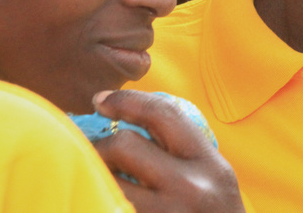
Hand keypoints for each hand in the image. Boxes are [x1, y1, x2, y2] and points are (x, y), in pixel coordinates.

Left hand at [93, 90, 244, 212]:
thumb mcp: (214, 176)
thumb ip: (184, 149)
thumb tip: (128, 117)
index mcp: (208, 163)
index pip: (163, 114)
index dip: (126, 101)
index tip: (101, 101)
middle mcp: (190, 187)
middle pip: (124, 146)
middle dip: (98, 144)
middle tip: (89, 149)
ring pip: (107, 182)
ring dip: (91, 175)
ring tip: (90, 175)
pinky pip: (109, 208)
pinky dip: (97, 200)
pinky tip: (97, 198)